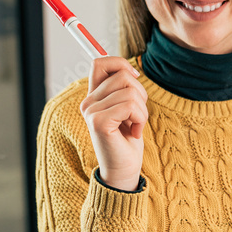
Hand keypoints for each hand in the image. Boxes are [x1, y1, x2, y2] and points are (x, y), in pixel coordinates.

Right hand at [79, 57, 147, 191]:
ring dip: (142, 110)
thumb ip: (124, 88)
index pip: (100, 62)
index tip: (135, 79)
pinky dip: (141, 119)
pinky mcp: (99, 122)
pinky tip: (135, 132)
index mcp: (94, 95)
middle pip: (123, 76)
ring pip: (130, 91)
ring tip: (135, 125)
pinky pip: (131, 105)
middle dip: (141, 94)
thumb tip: (132, 70)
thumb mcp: (128, 108)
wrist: (124, 169)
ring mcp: (91, 112)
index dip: (121, 64)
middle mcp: (88, 102)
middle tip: (137, 115)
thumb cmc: (128, 139)